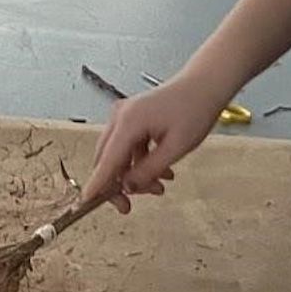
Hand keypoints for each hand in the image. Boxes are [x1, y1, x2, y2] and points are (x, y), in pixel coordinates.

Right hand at [85, 74, 227, 208]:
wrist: (205, 85)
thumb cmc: (195, 109)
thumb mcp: (175, 148)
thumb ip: (149, 171)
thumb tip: (127, 188)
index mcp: (129, 122)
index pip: (106, 161)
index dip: (97, 184)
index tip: (86, 202)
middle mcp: (120, 117)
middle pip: (106, 160)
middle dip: (118, 185)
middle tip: (129, 206)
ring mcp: (124, 116)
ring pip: (117, 157)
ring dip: (133, 175)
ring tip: (158, 186)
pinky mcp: (131, 118)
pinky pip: (127, 148)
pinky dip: (139, 163)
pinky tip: (160, 171)